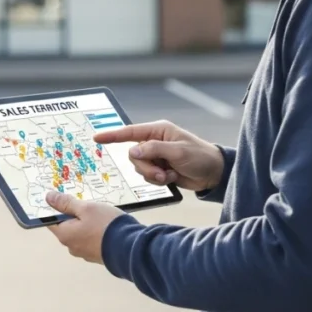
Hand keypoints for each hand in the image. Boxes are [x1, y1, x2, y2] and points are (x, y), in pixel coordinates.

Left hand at [45, 191, 124, 264]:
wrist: (129, 247)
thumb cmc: (105, 225)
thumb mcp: (86, 208)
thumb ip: (67, 203)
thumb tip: (48, 198)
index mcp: (65, 235)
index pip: (51, 221)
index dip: (56, 209)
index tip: (67, 201)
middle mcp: (71, 247)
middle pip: (67, 227)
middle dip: (75, 216)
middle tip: (89, 207)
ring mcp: (85, 253)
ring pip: (81, 234)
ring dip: (87, 225)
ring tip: (101, 216)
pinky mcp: (97, 256)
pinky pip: (92, 241)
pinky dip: (96, 234)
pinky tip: (107, 227)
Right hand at [94, 120, 223, 191]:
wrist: (213, 173)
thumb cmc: (200, 156)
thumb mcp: (178, 151)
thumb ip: (154, 149)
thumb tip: (133, 150)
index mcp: (158, 131)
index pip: (130, 132)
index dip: (113, 135)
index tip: (97, 138)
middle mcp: (155, 142)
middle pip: (134, 156)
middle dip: (146, 167)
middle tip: (162, 173)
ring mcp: (157, 156)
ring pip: (140, 168)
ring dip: (154, 175)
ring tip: (170, 175)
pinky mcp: (160, 169)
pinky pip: (148, 177)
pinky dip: (159, 180)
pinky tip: (172, 177)